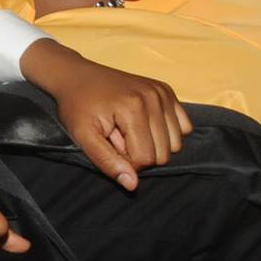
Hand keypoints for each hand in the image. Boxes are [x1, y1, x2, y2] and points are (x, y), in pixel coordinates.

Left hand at [21, 40, 190, 188]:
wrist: (76, 76)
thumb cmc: (77, 107)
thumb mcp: (83, 136)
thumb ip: (107, 161)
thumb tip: (133, 185)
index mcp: (134, 107)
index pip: (145, 159)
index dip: (125, 161)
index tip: (108, 144)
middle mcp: (154, 97)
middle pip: (163, 154)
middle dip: (138, 152)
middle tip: (116, 135)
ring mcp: (163, 92)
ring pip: (176, 144)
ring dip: (152, 143)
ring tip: (127, 128)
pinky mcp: (167, 91)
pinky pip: (184, 127)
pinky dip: (166, 132)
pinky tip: (143, 123)